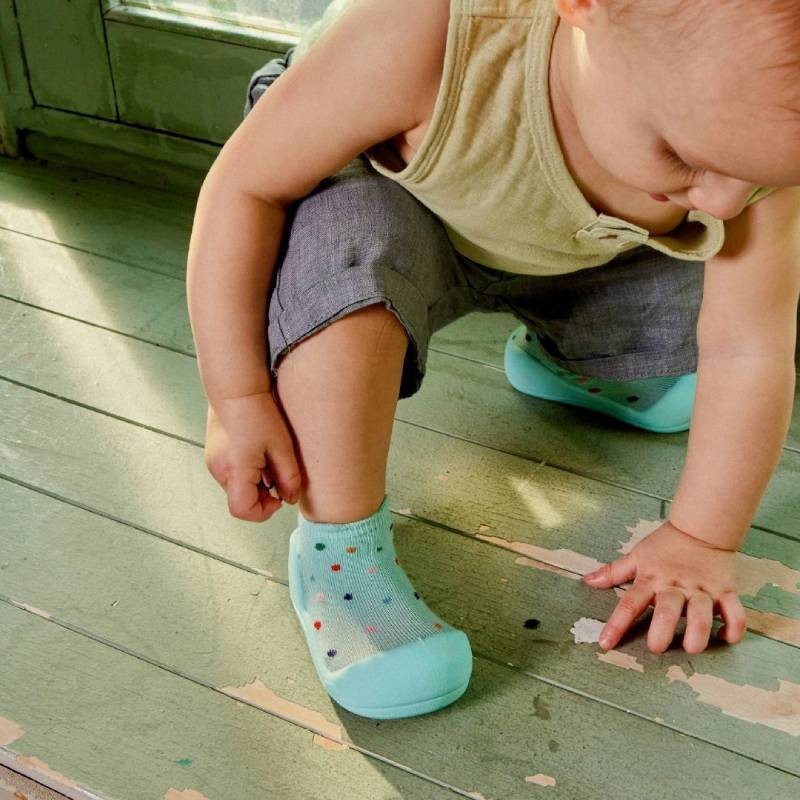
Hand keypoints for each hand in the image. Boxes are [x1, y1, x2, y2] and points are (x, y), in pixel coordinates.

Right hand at [204, 390, 301, 521]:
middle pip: (241, 500)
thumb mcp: (282, 446)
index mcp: (235, 471)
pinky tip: (258, 453)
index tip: (279, 497)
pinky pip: (232, 475)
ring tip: (269, 460)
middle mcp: (219, 471)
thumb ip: (288, 477)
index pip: (242, 510)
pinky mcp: (214, 455)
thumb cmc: (259, 414)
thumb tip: (289, 499)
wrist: (236, 389)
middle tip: (278, 474)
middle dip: (263, 495)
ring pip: (237, 488)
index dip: (263, 511)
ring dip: (256, 483)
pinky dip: (247, 473)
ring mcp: (213, 463)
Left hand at [582, 520, 746, 653]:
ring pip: (703, 614)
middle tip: (655, 647)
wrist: (700, 527)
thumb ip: (613, 571)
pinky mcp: (725, 591)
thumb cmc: (664, 545)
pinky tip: (724, 639)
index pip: (629, 603)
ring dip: (698, 633)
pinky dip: (733, 628)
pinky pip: (735, 612)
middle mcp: (675, 586)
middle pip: (668, 610)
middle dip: (662, 631)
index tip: (605, 643)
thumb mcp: (637, 556)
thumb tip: (588, 580)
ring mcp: (702, 589)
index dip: (616, 624)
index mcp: (651, 579)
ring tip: (692, 647)